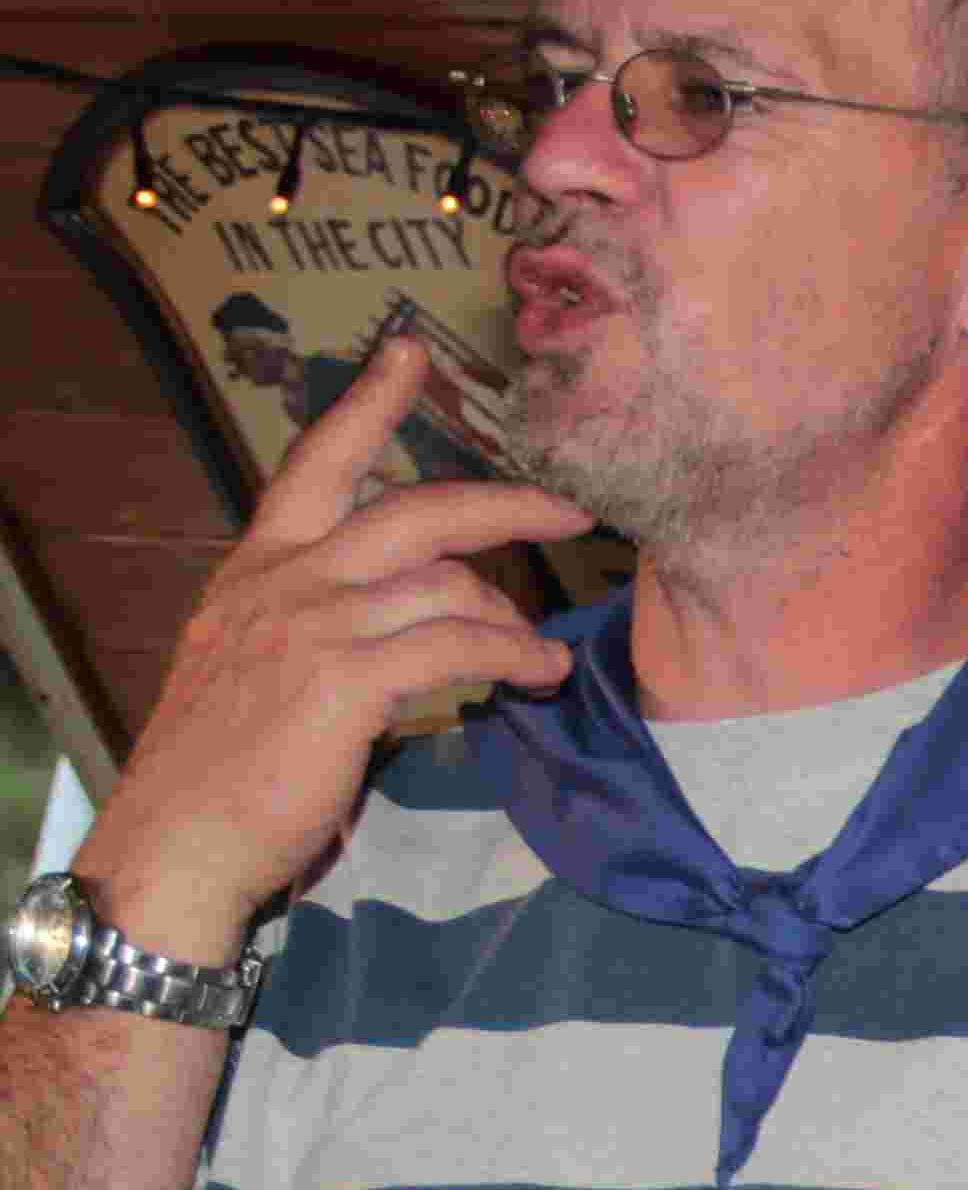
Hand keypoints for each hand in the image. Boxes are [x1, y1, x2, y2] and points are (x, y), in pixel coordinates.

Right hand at [79, 332, 589, 958]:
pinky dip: (510, 654)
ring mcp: (311, 625)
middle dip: (503, 501)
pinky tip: (537, 673)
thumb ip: (318, 620)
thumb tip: (410, 608)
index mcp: (258, 567)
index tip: (409, 352)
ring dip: (512, 613)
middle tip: (568, 507)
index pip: (315, 462)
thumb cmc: (225, 764)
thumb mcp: (257, 664)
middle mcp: (283, 580)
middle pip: (413, 509)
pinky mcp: (341, 680)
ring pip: (445, 583)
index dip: (367, 403)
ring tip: (543, 651)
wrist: (177, 837)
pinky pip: (454, 645)